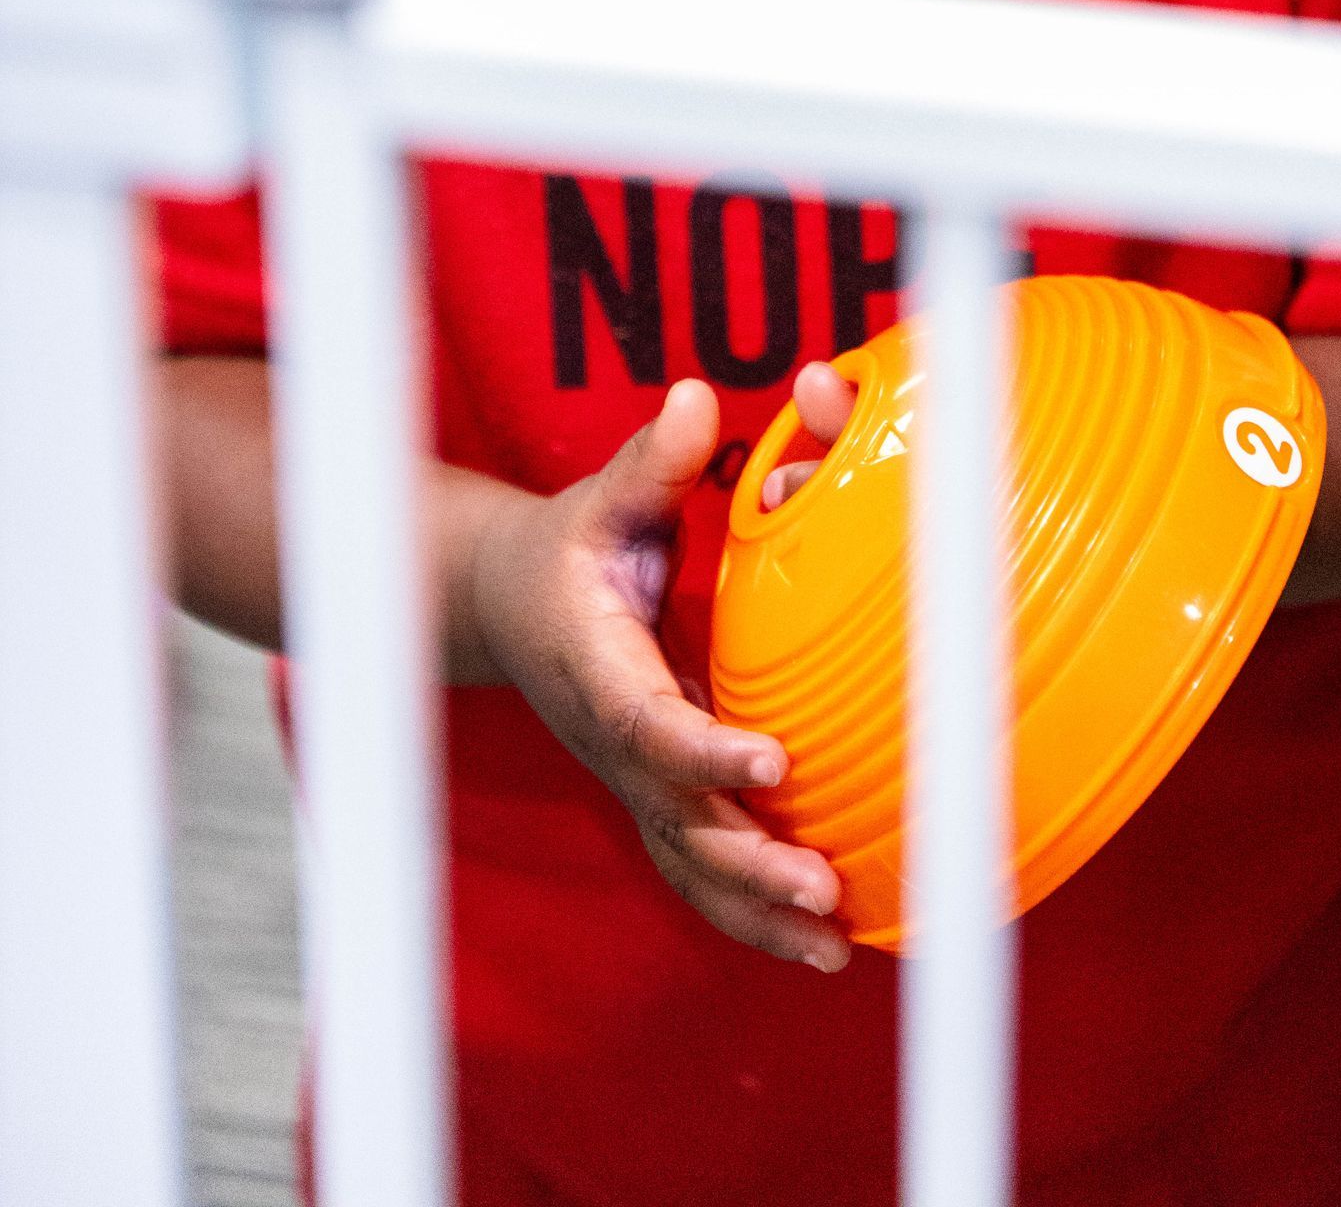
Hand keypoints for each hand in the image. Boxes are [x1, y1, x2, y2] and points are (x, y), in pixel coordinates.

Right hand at [460, 378, 850, 968]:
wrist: (505, 608)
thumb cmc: (567, 550)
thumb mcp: (600, 499)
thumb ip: (649, 464)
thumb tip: (696, 399)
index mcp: (600, 672)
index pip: (650, 724)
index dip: (706, 750)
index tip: (772, 761)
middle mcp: (616, 743)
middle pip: (676, 821)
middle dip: (747, 862)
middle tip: (820, 885)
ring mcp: (633, 782)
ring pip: (689, 865)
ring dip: (756, 912)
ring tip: (832, 943)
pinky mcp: (655, 798)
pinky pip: (699, 869)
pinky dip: (750, 915)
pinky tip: (819, 943)